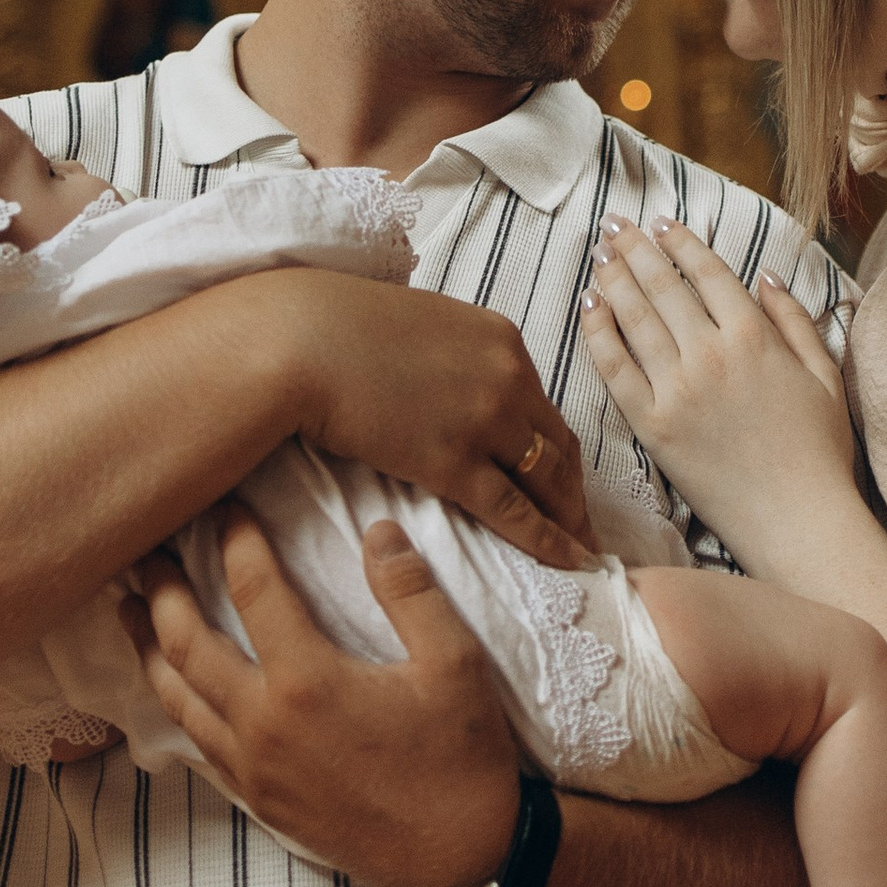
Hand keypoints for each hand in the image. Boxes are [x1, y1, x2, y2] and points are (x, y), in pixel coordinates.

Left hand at [124, 509, 522, 886]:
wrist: (462, 859)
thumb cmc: (463, 758)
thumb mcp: (455, 663)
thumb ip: (410, 592)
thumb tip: (377, 531)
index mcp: (307, 681)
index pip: (253, 590)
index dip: (236, 541)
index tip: (226, 509)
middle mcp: (264, 724)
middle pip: (186, 644)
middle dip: (162, 593)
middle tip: (146, 555)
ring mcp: (254, 768)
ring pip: (178, 699)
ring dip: (148, 650)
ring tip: (130, 613)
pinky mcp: (259, 800)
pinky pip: (199, 744)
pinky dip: (176, 706)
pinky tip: (174, 690)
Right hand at [271, 272, 592, 569]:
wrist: (301, 342)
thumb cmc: (339, 329)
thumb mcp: (419, 325)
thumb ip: (451, 357)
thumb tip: (450, 384)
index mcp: (502, 341)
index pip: (544, 406)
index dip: (557, 449)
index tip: (563, 479)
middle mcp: (508, 378)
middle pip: (558, 446)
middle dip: (574, 492)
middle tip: (585, 528)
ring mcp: (486, 420)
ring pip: (546, 481)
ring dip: (568, 520)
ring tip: (580, 552)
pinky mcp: (454, 462)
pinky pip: (513, 511)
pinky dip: (547, 541)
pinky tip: (566, 562)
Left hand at [581, 219, 858, 573]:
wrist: (799, 521)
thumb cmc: (820, 452)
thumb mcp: (825, 375)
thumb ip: (795, 320)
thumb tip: (765, 276)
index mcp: (756, 336)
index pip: (707, 272)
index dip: (680, 242)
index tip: (661, 223)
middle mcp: (712, 353)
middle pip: (663, 286)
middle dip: (636, 248)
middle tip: (615, 224)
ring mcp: (678, 389)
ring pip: (635, 318)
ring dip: (613, 278)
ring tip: (599, 253)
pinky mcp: (653, 426)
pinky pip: (615, 368)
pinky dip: (598, 332)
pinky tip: (589, 307)